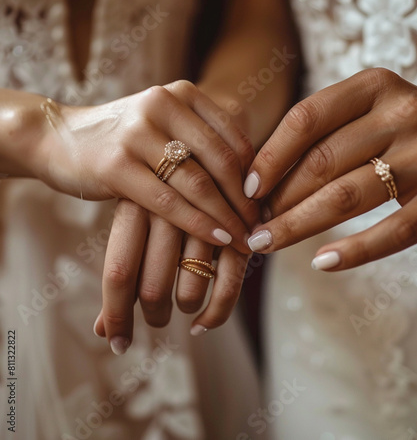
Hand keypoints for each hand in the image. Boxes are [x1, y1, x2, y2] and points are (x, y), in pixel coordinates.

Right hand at [38, 80, 258, 252]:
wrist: (59, 138)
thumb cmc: (125, 140)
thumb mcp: (165, 129)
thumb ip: (201, 145)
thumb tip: (251, 186)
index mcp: (182, 94)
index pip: (234, 139)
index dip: (256, 175)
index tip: (265, 205)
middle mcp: (162, 105)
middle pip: (221, 160)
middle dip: (245, 201)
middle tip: (259, 227)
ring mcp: (137, 133)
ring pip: (197, 183)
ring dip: (226, 216)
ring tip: (243, 239)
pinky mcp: (115, 164)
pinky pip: (167, 200)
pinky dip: (197, 223)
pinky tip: (216, 239)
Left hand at [93, 200, 249, 354]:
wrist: (212, 150)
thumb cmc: (165, 196)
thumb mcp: (136, 220)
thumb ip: (123, 271)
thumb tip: (100, 333)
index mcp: (134, 205)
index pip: (118, 273)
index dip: (115, 316)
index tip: (117, 344)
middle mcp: (169, 212)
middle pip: (152, 290)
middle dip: (154, 315)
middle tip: (156, 317)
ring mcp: (206, 221)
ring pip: (189, 292)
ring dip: (183, 309)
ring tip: (181, 304)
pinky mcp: (238, 230)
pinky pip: (227, 287)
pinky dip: (215, 314)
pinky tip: (203, 323)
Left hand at [244, 68, 416, 269]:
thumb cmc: (415, 134)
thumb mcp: (375, 113)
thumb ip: (328, 133)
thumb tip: (264, 177)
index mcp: (376, 86)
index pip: (306, 118)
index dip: (269, 156)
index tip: (246, 189)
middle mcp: (403, 114)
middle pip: (321, 162)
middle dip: (278, 200)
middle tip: (252, 226)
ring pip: (346, 197)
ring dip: (298, 226)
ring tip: (267, 244)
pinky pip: (392, 231)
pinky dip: (353, 251)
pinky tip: (321, 263)